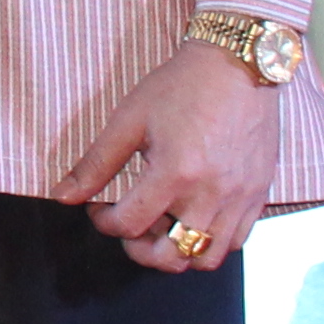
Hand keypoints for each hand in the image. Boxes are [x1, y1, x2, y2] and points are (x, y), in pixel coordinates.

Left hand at [66, 37, 283, 275]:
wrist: (239, 65)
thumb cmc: (183, 86)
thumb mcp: (129, 120)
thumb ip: (95, 164)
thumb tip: (63, 195)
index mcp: (176, 174)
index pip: (130, 225)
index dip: (103, 222)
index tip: (99, 207)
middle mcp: (212, 193)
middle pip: (171, 257)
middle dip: (139, 250)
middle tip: (129, 226)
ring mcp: (241, 197)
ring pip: (206, 259)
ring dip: (177, 252)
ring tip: (161, 225)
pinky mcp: (259, 194)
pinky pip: (236, 240)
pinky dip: (210, 241)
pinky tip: (192, 217)